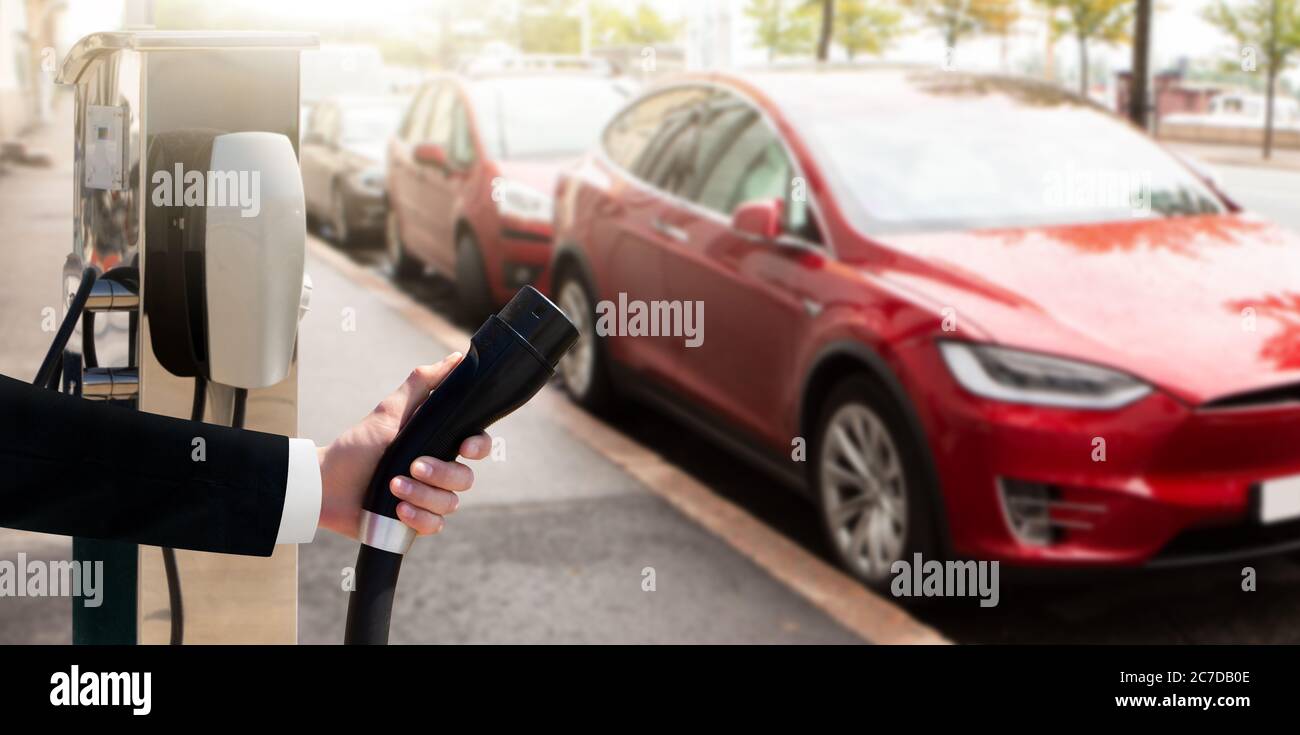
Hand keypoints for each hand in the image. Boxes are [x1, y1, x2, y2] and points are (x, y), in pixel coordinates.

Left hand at [316, 352, 490, 538]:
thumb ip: (422, 383)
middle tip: (413, 465)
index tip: (465, 447)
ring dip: (423, 495)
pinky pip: (435, 526)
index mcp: (437, 444)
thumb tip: (456, 358)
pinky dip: (418, 518)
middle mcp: (437, 472)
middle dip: (440, 473)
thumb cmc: (357, 446)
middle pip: (466, 478)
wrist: (325, 486)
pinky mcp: (414, 523)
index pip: (476, 446)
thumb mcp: (390, 410)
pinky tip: (399, 510)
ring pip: (450, 503)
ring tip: (394, 487)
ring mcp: (427, 498)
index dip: (479, 447)